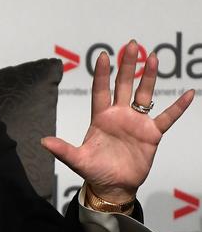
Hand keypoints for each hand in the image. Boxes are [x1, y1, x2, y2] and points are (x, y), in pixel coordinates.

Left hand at [42, 40, 193, 203]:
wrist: (113, 186)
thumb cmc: (94, 171)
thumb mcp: (77, 160)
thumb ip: (63, 149)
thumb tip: (43, 141)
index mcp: (100, 118)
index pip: (101, 90)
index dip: (102, 74)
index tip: (104, 55)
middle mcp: (119, 115)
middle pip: (124, 85)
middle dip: (128, 65)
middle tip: (132, 44)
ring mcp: (136, 123)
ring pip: (144, 94)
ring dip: (149, 77)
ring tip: (153, 57)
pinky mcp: (152, 134)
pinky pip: (167, 117)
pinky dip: (177, 107)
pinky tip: (188, 93)